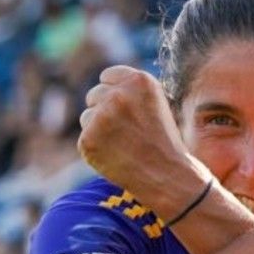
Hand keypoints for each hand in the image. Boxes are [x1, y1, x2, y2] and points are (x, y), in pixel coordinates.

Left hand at [78, 66, 199, 207]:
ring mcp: (102, 117)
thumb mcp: (155, 104)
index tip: (126, 112)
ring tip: (124, 146)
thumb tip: (100, 87)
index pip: (107, 76)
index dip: (114, 94)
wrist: (169, 177)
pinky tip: (117, 158)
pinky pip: (84, 139)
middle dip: (105, 112)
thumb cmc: (163, 143)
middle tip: (126, 133)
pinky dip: (96, 150)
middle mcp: (119, 94)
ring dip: (99, 130)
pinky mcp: (89, 139)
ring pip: (87, 117)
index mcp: (139, 80)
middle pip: (94, 95)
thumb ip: (130, 91)